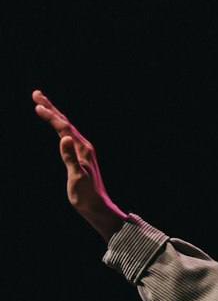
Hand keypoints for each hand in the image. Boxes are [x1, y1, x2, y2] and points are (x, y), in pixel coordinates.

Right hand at [32, 91, 126, 239]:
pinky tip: (56, 127)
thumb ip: (70, 158)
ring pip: (65, 128)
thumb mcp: (77, 177)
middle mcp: (83, 146)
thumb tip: (63, 138)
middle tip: (36, 94)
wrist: (97, 207)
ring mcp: (82, 151)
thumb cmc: (87, 195)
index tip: (37, 105)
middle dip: (50, 108)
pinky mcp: (79, 157)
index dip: (50, 116)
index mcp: (83, 149)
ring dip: (54, 115)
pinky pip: (67, 136)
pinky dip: (58, 127)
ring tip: (42, 105)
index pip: (64, 128)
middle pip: (65, 122)